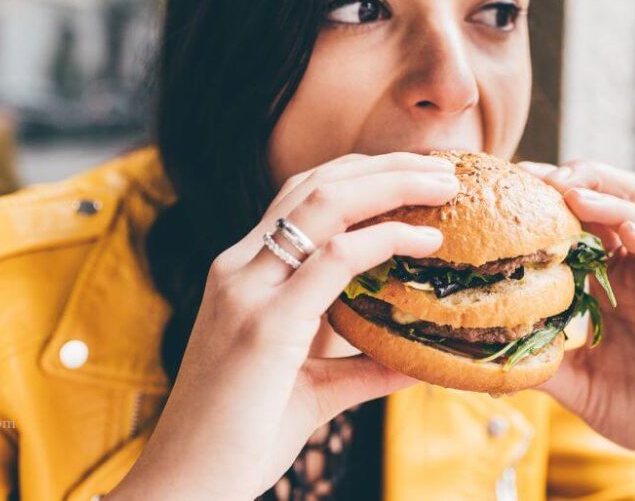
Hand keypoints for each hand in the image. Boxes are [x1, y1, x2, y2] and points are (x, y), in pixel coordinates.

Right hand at [110, 153, 458, 499]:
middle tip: (445, 167)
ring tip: (445, 185)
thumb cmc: (242, 438)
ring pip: (324, 203)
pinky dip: (385, 240)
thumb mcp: (313, 389)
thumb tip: (419, 359)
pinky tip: (425, 243)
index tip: (416, 175)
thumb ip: (362, 367)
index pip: (301, 198)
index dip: (361, 175)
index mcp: (243, 276)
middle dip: (385, 166)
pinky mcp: (264, 325)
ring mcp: (246, 292)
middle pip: (316, 183)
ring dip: (392, 184)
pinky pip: (333, 260)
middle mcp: (239, 270)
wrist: (189, 485)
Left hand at [518, 160, 634, 499]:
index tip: (512, 183)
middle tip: (541, 177)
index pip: (584, 222)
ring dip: (612, 205)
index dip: (552, 198)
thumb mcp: (577, 384)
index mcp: (615, 281)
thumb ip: (540, 360)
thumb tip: (481, 350)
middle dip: (583, 180)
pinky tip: (631, 236)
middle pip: (620, 202)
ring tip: (575, 193)